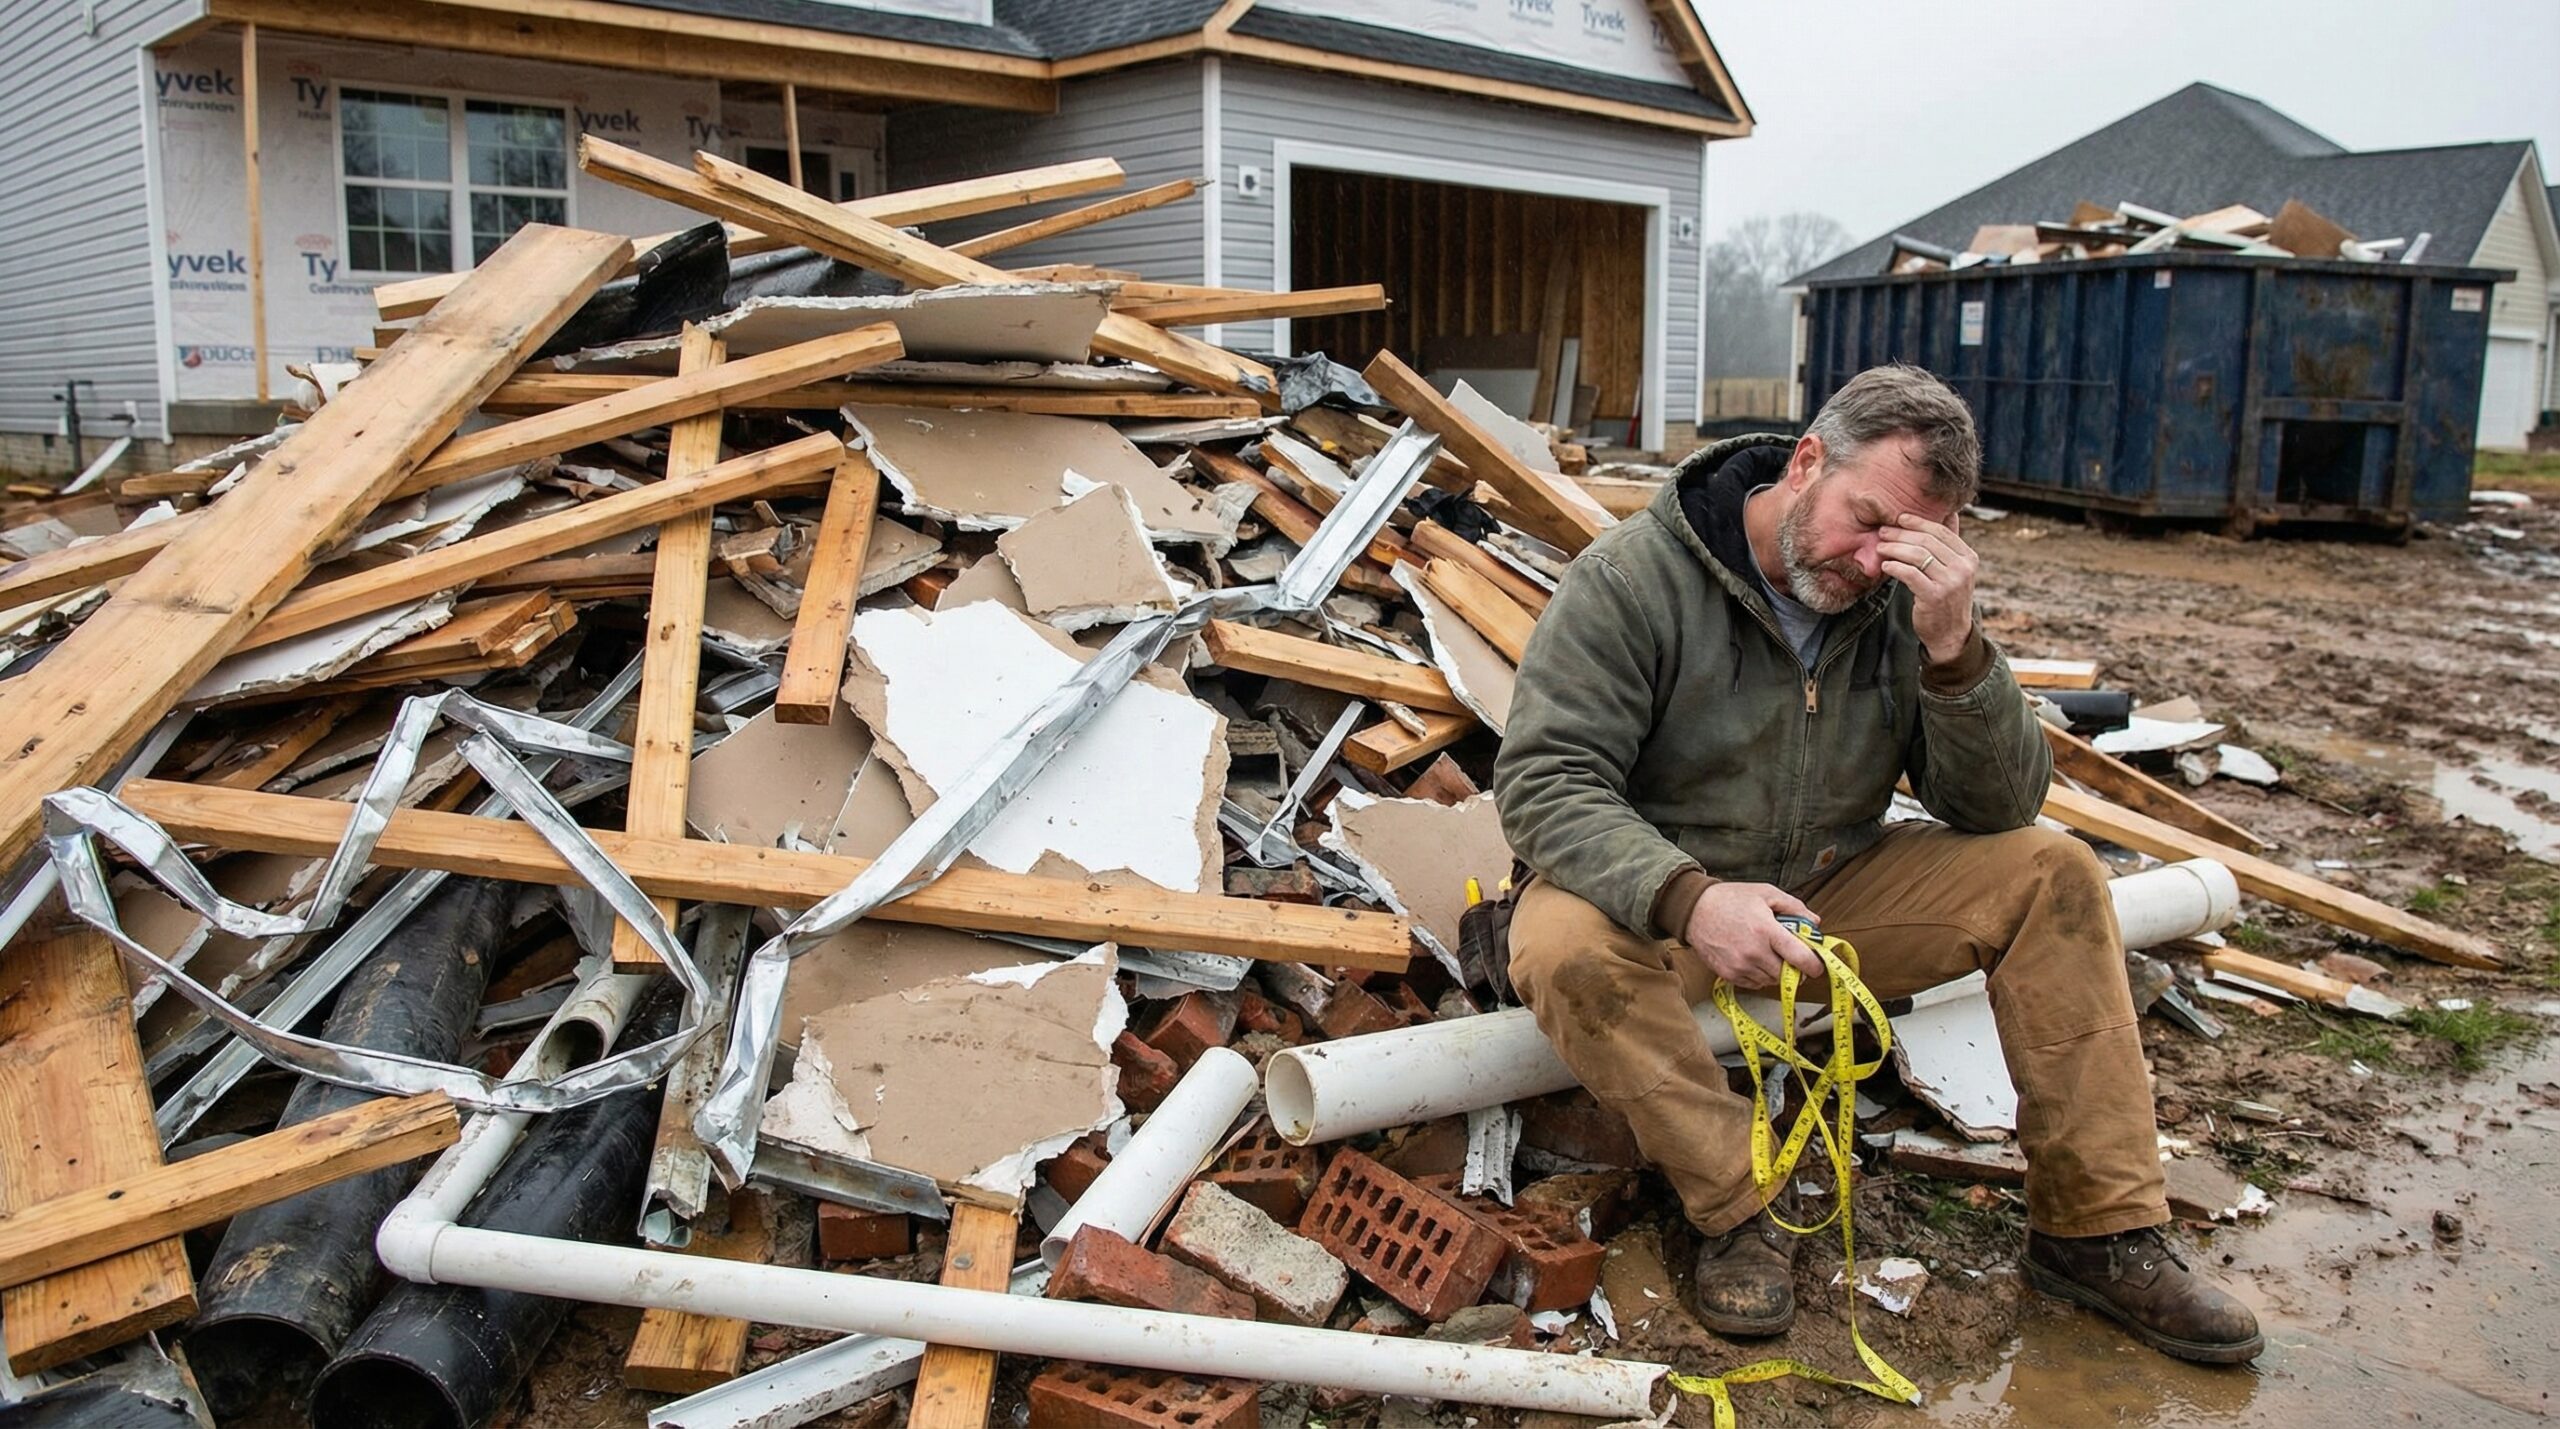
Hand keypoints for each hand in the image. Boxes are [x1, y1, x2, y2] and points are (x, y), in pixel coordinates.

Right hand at [1680, 882, 1824, 989]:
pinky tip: (1754, 959)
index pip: (1800, 957)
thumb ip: (1794, 907)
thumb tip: (1814, 923)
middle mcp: (1754, 952)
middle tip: (1790, 955)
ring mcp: (1740, 966)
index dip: (1814, 965)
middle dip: (1794, 967)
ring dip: (1776, 971)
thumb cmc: (1730, 899)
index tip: (1817, 965)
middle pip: (1787, 974)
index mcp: (1766, 931)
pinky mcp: (1729, 974)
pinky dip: (1760, 975)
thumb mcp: (1766, 893)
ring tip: (1768, 953)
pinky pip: (1755, 984)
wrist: (1694, 910)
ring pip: (1771, 980)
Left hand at [1879, 511, 1978, 664]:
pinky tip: (1885, 566)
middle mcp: (1963, 568)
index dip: (1918, 522)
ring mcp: (1950, 582)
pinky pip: (1910, 574)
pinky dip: (1895, 567)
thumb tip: (1948, 514)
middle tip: (1883, 532)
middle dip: (1901, 533)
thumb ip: (1950, 546)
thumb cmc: (1947, 599)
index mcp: (1969, 557)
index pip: (1941, 531)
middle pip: (1927, 540)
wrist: (1951, 634)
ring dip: (1895, 548)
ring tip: (1881, 547)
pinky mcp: (1934, 596)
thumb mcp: (1955, 571)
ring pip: (1917, 555)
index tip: (1899, 518)